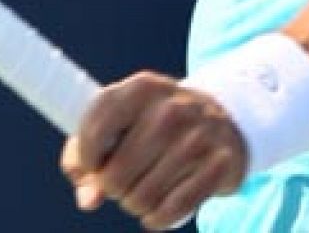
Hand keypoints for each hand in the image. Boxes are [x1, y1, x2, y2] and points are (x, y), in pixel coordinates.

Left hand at [60, 71, 246, 229]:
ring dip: (134, 205)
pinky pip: (174, 210)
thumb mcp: (120, 122)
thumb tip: (88, 199)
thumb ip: (88, 157)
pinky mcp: (219, 165)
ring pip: (143, 197)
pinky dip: (158, 219)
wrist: (222, 119)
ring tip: (140, 193)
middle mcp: (170, 109)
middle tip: (121, 183)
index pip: (94, 133)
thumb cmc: (155, 124)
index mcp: (140, 88)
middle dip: (111, 188)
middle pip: (116, 175)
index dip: (86, 160)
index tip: (93, 166)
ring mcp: (198, 137)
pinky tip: (156, 213)